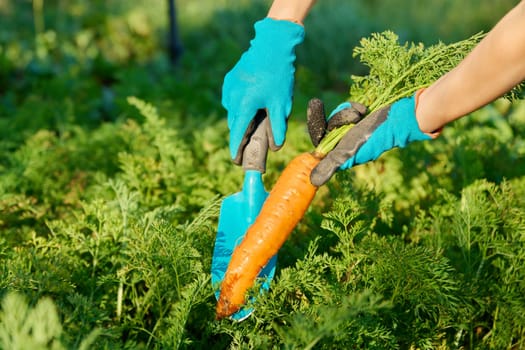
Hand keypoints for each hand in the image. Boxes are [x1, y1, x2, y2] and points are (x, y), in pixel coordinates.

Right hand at [222, 18, 303, 162]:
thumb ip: (278, 127)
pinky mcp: (229, 79)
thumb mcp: (281, 103)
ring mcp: (229, 87)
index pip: (238, 133)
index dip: (236, 149)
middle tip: (254, 140)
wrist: (272, 46)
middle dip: (242, 133)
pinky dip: (238, 104)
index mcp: (244, 105)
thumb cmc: (279, 75)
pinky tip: (251, 101)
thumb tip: (276, 146)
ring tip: (256, 116)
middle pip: (234, 123)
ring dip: (241, 117)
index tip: (236, 161)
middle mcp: (232, 97)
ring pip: (232, 111)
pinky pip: (231, 98)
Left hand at [310, 91, 439, 185]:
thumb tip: (313, 181)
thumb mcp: (351, 150)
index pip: (319, 139)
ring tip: (361, 113)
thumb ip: (332, 164)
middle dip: (334, 115)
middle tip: (320, 101)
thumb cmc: (376, 137)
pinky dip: (354, 107)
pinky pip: (347, 110)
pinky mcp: (359, 122)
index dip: (315, 122)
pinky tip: (365, 109)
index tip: (315, 102)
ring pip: (337, 117)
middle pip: (327, 126)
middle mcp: (344, 145)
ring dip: (347, 112)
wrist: (400, 120)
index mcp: (339, 154)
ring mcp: (352, 133)